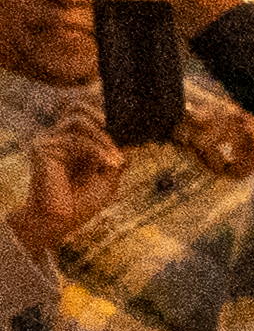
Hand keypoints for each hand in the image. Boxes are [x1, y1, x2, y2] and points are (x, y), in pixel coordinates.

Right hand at [8, 107, 124, 255]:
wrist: (59, 223)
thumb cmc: (81, 205)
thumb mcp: (107, 180)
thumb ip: (117, 160)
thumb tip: (133, 143)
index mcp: (72, 143)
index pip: (87, 115)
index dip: (107, 114)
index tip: (133, 124)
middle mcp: (58, 138)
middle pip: (78, 107)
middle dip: (104, 119)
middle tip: (123, 134)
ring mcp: (49, 141)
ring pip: (80, 121)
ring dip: (104, 140)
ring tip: (117, 161)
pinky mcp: (43, 149)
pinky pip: (76, 139)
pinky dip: (98, 151)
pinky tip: (110, 165)